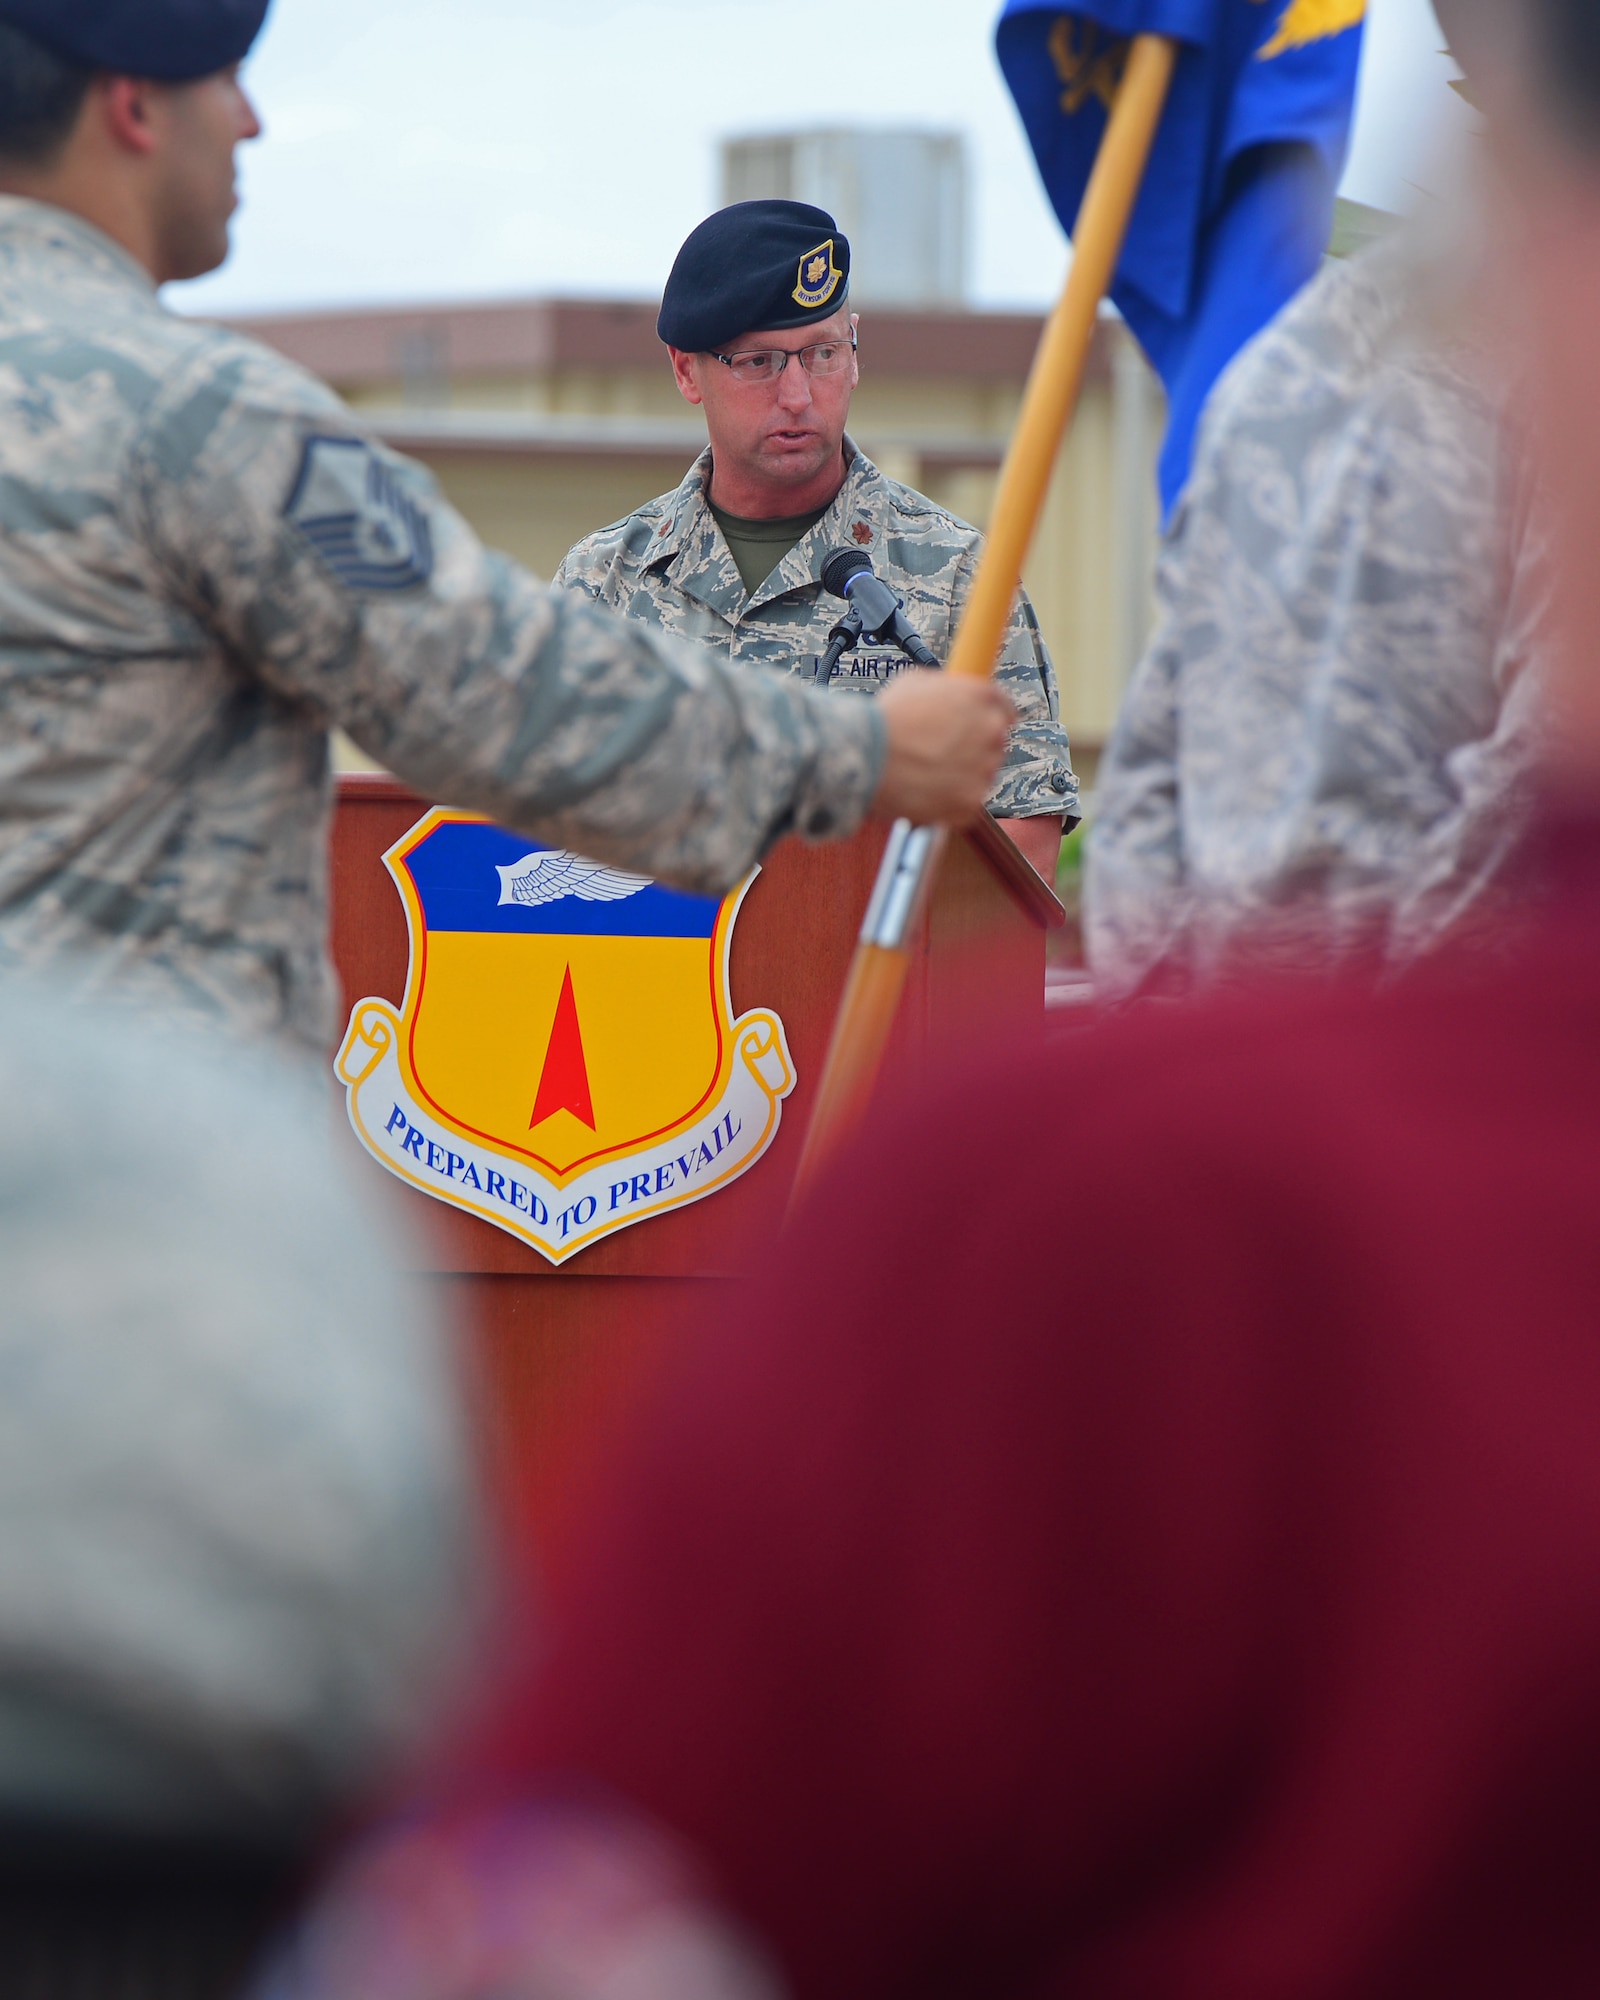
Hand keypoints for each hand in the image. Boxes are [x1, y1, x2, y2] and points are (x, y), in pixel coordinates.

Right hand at [873, 673, 1013, 824]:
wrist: (866, 757)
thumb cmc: (885, 720)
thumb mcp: (916, 683)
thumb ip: (944, 689)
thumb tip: (948, 695)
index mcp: (981, 696)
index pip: (1005, 707)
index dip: (989, 716)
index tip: (979, 725)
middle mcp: (991, 731)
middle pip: (995, 742)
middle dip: (973, 746)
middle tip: (941, 750)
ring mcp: (984, 768)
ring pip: (982, 773)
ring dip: (963, 774)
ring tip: (928, 771)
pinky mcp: (971, 801)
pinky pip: (968, 801)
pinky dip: (951, 800)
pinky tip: (927, 790)